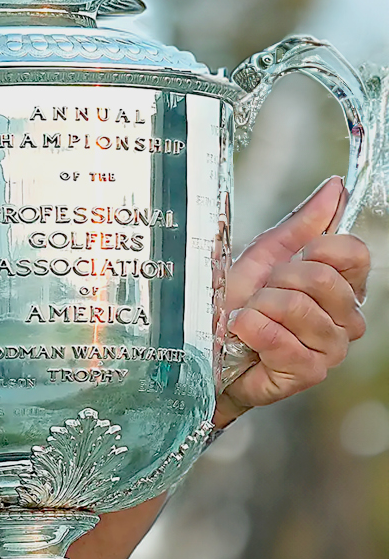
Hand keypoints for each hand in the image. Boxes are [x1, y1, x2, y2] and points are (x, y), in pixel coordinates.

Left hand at [217, 175, 369, 425]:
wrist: (204, 345)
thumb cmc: (234, 301)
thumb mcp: (265, 254)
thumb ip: (304, 223)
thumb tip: (335, 187)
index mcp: (342, 286)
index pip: (355, 252)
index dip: (317, 248)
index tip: (288, 259)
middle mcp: (346, 318)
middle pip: (322, 277)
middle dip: (277, 279)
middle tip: (260, 294)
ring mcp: (330, 348)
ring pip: (296, 306)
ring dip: (258, 307)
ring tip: (250, 316)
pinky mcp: (308, 372)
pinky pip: (279, 338)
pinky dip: (249, 330)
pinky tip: (244, 336)